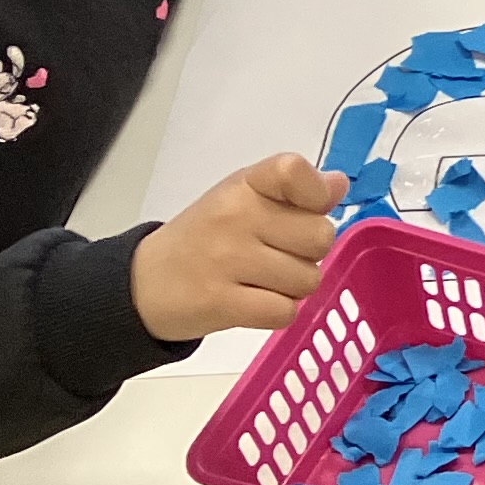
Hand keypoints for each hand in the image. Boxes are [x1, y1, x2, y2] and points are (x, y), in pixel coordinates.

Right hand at [133, 155, 342, 340]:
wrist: (145, 284)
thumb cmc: (206, 238)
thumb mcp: (245, 199)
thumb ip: (295, 192)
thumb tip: (339, 184)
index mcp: (245, 184)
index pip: (295, 171)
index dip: (316, 195)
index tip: (306, 208)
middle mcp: (236, 217)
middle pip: (320, 237)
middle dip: (309, 252)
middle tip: (278, 255)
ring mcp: (227, 260)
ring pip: (308, 279)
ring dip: (294, 287)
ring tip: (262, 280)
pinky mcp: (221, 302)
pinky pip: (285, 311)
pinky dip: (278, 313)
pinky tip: (256, 302)